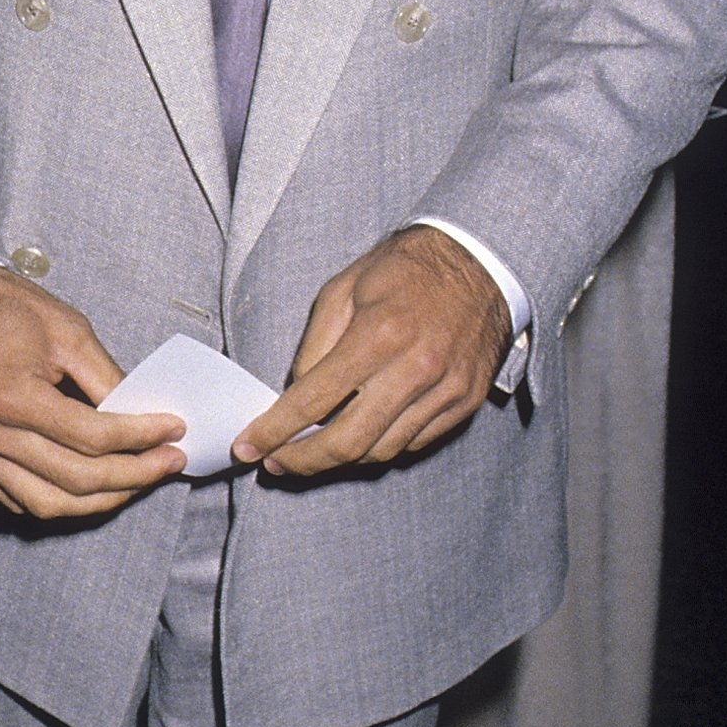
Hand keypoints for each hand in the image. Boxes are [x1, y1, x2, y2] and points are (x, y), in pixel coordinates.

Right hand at [0, 262, 184, 522]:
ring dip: (101, 500)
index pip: (93, 437)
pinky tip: (89, 487)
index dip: (142, 437)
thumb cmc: (1, 308)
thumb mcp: (66, 329)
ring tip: (136, 482)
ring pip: (48, 503)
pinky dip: (59, 501)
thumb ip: (106, 378)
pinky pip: (18, 501)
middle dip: (135, 475)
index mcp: (13, 396)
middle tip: (169, 462)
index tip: (173, 430)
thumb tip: (142, 413)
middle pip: (77, 479)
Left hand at [232, 226, 512, 480]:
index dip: (274, 430)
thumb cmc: (403, 269)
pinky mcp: (465, 404)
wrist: (479, 263)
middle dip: (302, 462)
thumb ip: (315, 345)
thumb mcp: (343, 289)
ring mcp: (445, 391)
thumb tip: (295, 394)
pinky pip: (413, 443)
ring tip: (310, 452)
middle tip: (274, 463)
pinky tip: (358, 437)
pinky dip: (379, 447)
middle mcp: (416, 369)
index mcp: (379, 335)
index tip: (247, 447)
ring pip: (381, 451)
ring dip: (339, 460)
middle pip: (348, 441)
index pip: (314, 399)